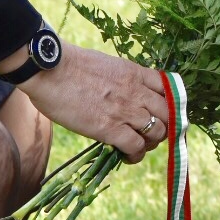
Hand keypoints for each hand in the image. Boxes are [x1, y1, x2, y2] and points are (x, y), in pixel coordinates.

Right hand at [15, 44, 169, 163]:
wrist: (49, 70)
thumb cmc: (68, 65)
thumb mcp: (105, 64)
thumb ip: (119, 78)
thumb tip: (120, 92)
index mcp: (134, 72)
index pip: (168, 88)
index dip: (169, 104)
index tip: (161, 114)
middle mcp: (135, 91)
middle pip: (168, 113)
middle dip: (164, 126)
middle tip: (150, 134)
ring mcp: (125, 110)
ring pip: (157, 132)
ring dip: (150, 143)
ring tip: (138, 146)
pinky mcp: (109, 128)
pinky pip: (136, 147)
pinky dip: (135, 155)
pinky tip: (126, 156)